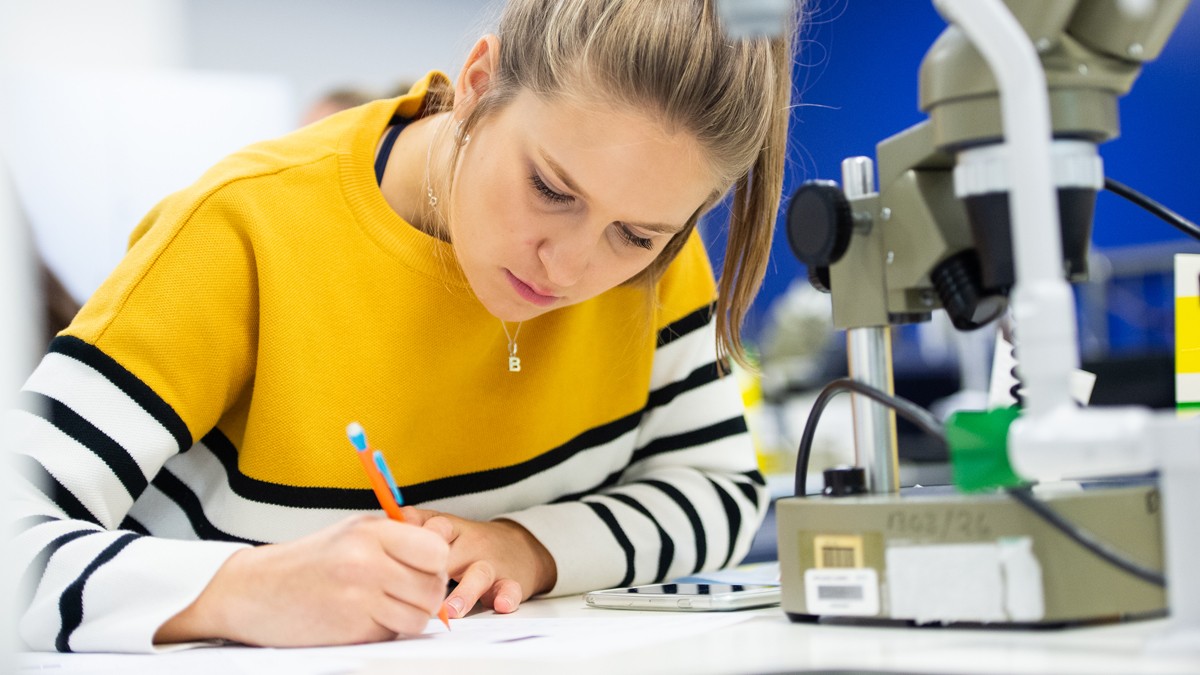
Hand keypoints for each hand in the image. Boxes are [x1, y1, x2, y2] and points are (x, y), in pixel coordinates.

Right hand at [154, 514, 450, 646]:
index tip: (422, 566)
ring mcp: (359, 599)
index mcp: (371, 532)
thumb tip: (447, 534)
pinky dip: (388, 630)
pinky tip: (366, 617)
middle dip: (427, 592)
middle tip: (405, 589)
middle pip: (434, 587)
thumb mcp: (354, 531)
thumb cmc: (311, 560)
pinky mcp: (352, 631)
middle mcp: (367, 563)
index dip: (437, 562)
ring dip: (410, 615)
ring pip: (420, 616)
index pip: (437, 550)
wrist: (254, 591)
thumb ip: (401, 534)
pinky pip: (393, 633)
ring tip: (386, 604)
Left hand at [400, 507, 556, 618]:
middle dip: (432, 571)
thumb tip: (372, 528)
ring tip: (451, 611)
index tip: (397, 547)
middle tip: (414, 588)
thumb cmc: (471, 544)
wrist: (523, 548)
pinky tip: (500, 605)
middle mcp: (471, 543)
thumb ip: (413, 529)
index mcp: (452, 529)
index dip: (417, 536)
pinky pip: (510, 589)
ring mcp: (491, 563)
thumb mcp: (445, 529)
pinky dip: (507, 597)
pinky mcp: (512, 581)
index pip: (432, 526)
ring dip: (465, 592)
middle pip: (450, 552)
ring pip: (478, 574)